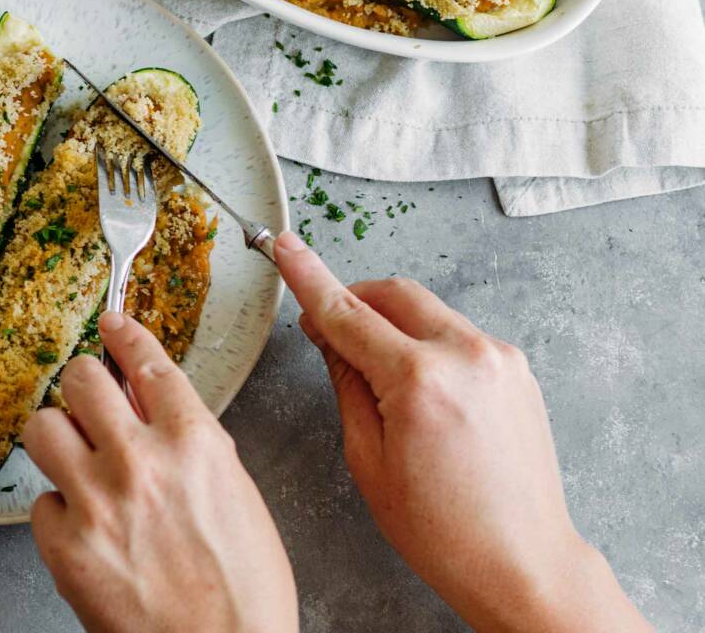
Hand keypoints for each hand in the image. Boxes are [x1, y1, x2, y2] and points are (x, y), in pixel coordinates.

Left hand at [22, 311, 297, 632]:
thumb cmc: (245, 589)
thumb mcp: (237, 494)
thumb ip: (192, 444)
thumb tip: (151, 409)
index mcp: (194, 442)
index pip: (146, 363)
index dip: (123, 335)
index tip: (111, 323)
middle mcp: (140, 461)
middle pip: (80, 379)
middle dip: (83, 383)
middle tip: (87, 399)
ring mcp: (96, 502)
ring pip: (43, 427)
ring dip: (59, 438)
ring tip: (76, 459)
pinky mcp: (65, 547)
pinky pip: (40, 502)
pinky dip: (59, 511)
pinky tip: (85, 528)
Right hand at [274, 231, 650, 632]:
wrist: (523, 562)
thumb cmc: (442, 529)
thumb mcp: (368, 459)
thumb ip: (346, 383)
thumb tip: (329, 334)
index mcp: (420, 381)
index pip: (347, 313)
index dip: (309, 276)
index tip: (285, 246)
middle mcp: (466, 355)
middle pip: (393, 293)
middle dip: (354, 299)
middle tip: (326, 329)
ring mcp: (499, 358)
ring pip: (427, 310)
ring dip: (392, 324)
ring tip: (379, 378)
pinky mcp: (516, 368)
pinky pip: (457, 334)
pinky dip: (426, 344)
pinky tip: (419, 390)